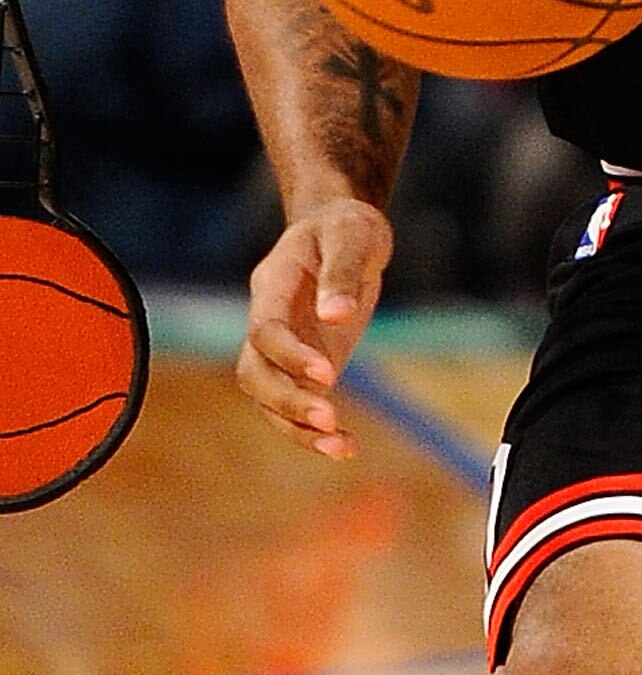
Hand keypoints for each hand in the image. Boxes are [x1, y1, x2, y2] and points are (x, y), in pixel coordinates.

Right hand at [235, 198, 392, 458]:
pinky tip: (347, 448)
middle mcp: (268, 321)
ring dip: (297, 428)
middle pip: (254, 374)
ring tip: (341, 447)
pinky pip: (296, 406)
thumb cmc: (347, 227)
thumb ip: (344, 272)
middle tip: (331, 419)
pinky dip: (316, 432)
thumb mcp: (353, 235)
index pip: (265, 330)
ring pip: (267, 398)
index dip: (290, 355)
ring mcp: (282, 348)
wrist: (341, 230)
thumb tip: (336, 317)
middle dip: (287, 402)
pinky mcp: (302, 366)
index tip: (329, 374)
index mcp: (273, 286)